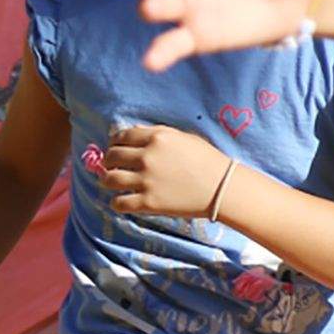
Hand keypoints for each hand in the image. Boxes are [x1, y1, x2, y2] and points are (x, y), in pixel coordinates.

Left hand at [100, 122, 239, 218]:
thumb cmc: (207, 160)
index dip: (114, 143)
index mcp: (156, 138)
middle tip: (114, 167)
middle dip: (109, 161)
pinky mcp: (149, 202)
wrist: (224, 188)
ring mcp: (147, 180)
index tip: (116, 149)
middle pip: (111, 156)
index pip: (120, 136)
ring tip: (114, 183)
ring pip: (109, 179)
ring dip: (108, 181)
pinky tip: (123, 201)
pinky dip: (116, 203)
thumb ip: (156, 133)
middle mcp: (147, 157)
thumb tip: (131, 131)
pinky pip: (118, 203)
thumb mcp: (184, 138)